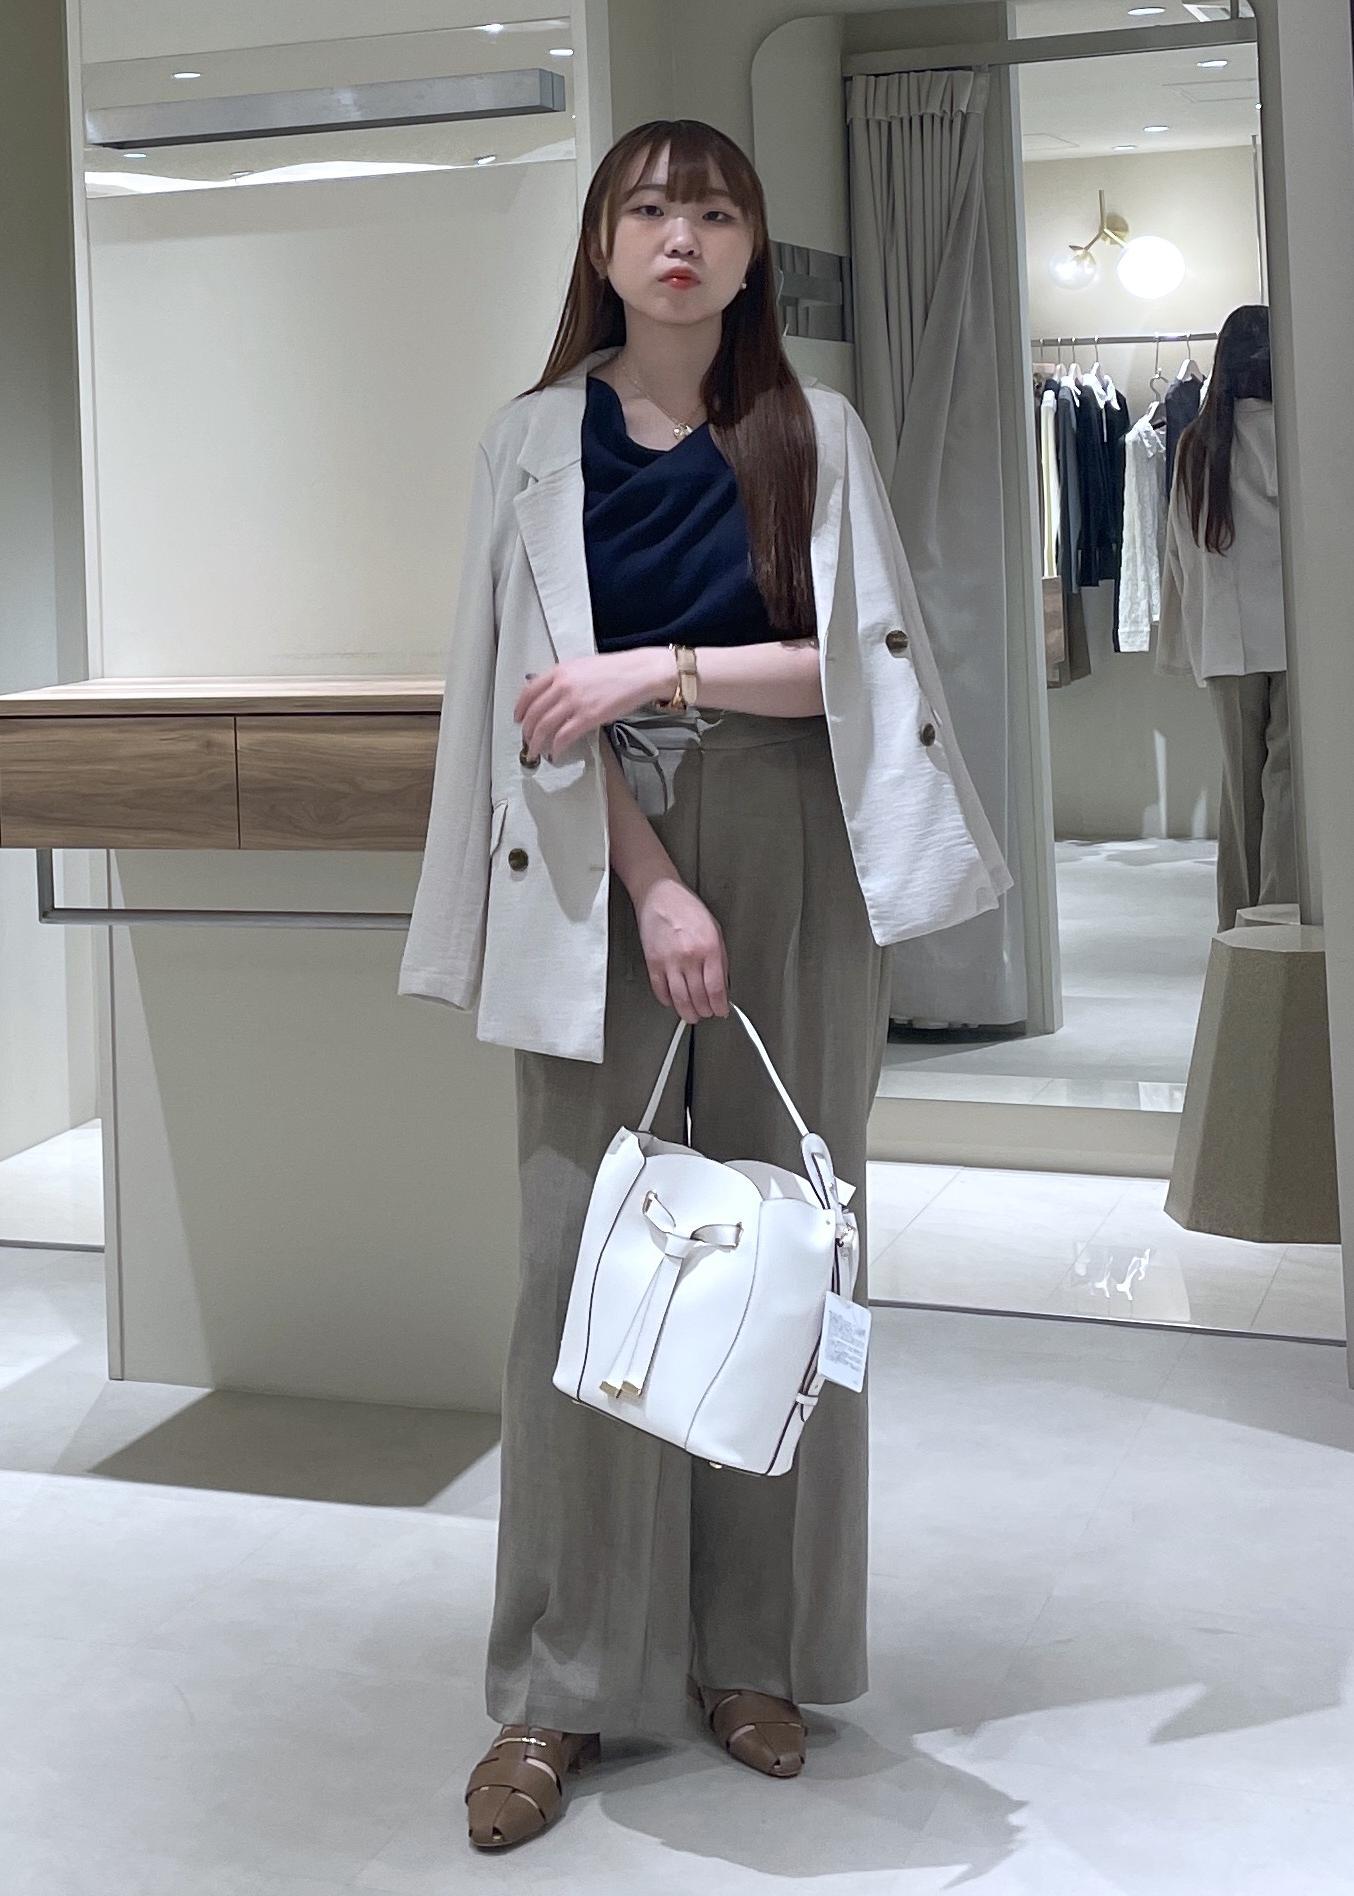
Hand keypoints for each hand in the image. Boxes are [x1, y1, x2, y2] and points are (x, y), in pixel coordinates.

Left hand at [514, 649, 673, 762]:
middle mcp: (563, 685)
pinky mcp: (587, 717)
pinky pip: (563, 737)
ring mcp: (574, 702)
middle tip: (526, 740)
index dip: (520, 708)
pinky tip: (555, 753)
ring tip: (536, 752)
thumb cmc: (617, 670)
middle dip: (527, 731)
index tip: (518, 718)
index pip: (529, 691)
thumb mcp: (583, 666)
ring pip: (544, 727)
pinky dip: (556, 748)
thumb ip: (564, 678)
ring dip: (536, 743)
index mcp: (560, 671)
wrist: (640, 673)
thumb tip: (549, 694)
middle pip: (534, 713)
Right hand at [634, 876, 729, 1023]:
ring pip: (680, 999)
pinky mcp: (652, 963)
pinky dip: (668, 1001)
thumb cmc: (687, 909)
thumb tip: (722, 983)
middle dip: (706, 1011)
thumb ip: (720, 958)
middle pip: (698, 997)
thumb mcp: (715, 930)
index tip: (721, 1010)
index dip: (720, 1005)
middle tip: (708, 1013)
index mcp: (709, 948)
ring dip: (688, 1012)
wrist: (659, 895)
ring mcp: (669, 961)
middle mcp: (689, 957)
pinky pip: (660, 990)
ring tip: (692, 1015)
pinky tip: (674, 1002)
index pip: (716, 988)